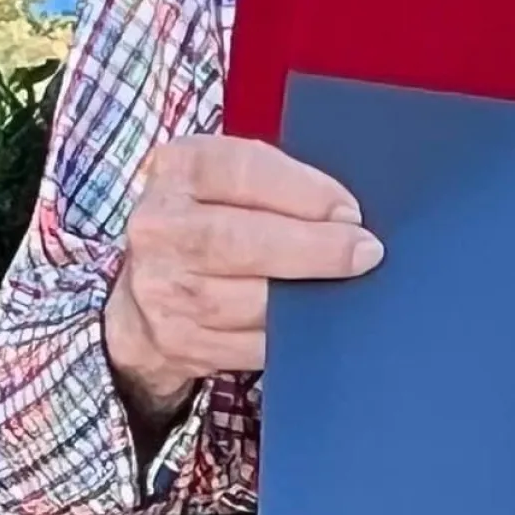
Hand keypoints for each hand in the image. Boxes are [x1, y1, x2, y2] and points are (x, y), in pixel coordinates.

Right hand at [105, 135, 382, 422]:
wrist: (148, 289)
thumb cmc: (214, 220)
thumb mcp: (231, 182)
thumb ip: (282, 184)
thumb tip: (352, 214)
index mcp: (179, 168)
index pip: (242, 171)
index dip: (304, 191)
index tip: (350, 211)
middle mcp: (160, 228)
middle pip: (239, 241)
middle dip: (314, 249)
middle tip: (366, 252)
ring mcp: (162, 290)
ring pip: (246, 301)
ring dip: (307, 299)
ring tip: (348, 289)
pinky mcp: (177, 342)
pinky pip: (248, 346)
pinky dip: (291, 338)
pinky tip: (319, 324)